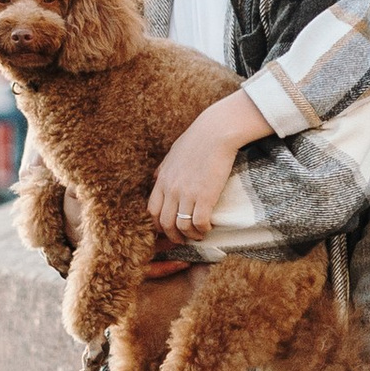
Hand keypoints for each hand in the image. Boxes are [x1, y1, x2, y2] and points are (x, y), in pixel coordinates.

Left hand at [147, 93, 255, 243]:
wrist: (216, 131)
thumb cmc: (197, 139)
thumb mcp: (173, 154)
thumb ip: (163, 169)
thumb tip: (155, 179)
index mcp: (162, 180)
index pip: (152, 211)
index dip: (158, 225)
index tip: (168, 229)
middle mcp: (171, 189)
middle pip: (165, 223)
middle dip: (173, 236)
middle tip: (183, 239)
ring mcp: (187, 194)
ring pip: (181, 227)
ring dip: (190, 236)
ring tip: (199, 235)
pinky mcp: (205, 196)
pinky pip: (199, 223)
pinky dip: (203, 230)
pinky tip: (209, 228)